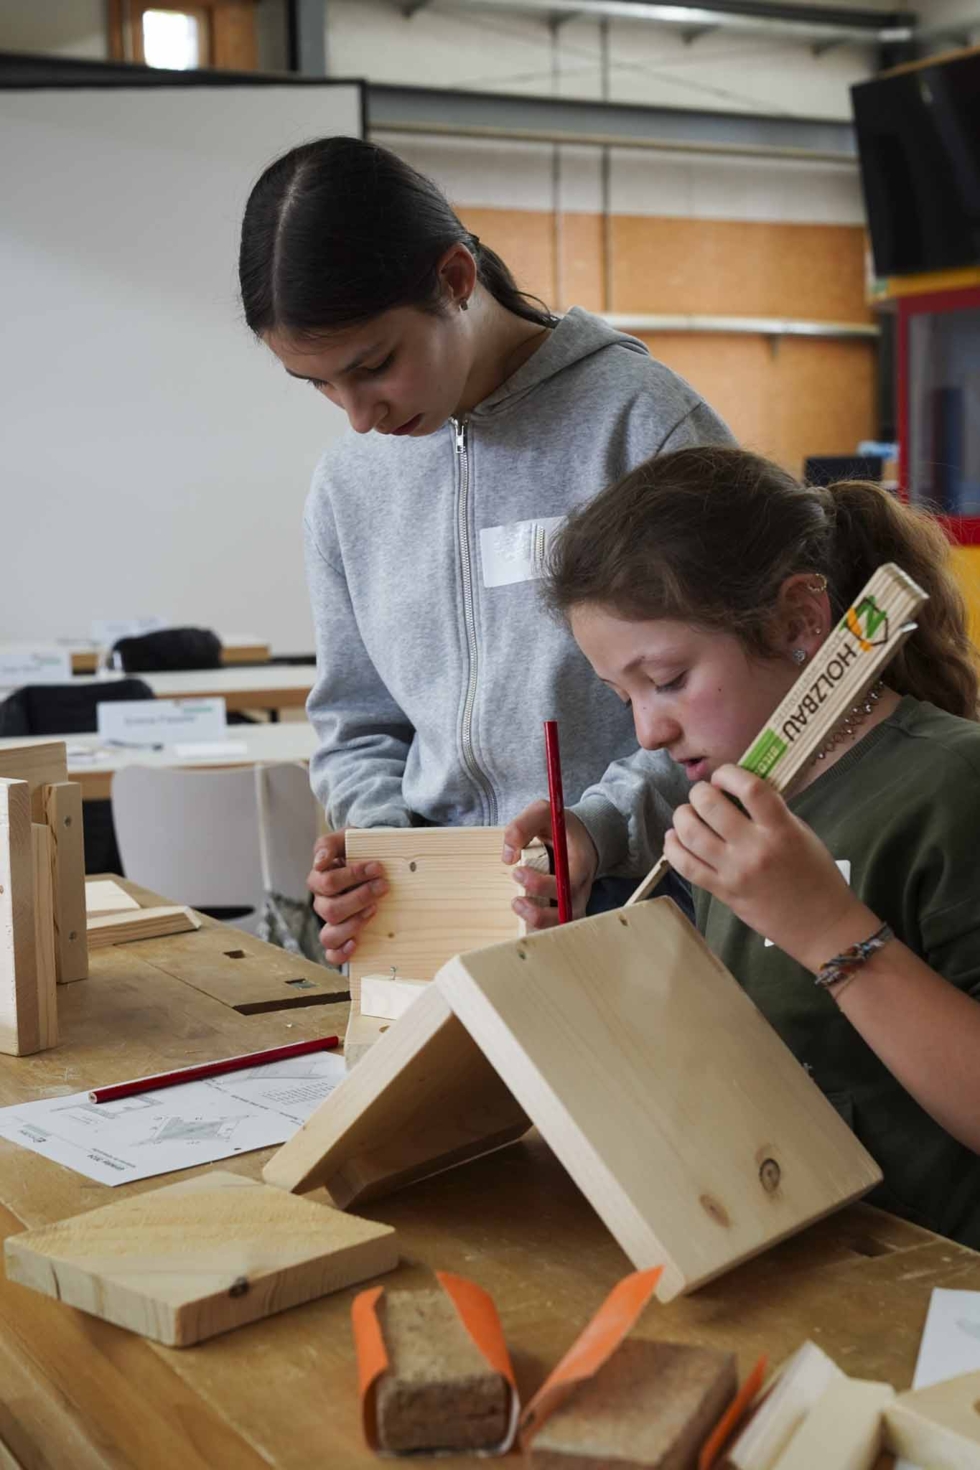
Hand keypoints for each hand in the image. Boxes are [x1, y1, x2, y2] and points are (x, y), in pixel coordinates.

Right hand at [306, 830, 387, 964]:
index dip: (353, 876)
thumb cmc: (359, 849)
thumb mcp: (347, 837)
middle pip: (331, 909)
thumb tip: (320, 861)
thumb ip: (329, 844)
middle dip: (360, 897)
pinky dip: (341, 952)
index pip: (328, 882)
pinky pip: (332, 953)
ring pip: (329, 934)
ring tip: (374, 910)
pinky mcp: (342, 937)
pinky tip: (356, 943)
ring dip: (354, 924)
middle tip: (383, 887)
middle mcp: (322, 903)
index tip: (377, 867)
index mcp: (320, 880)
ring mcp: (331, 922)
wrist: (376, 859)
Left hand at [501, 800, 599, 929]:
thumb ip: (522, 825)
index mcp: (580, 864)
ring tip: (518, 906)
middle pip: (567, 914)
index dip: (540, 885)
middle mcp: (581, 889)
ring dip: (537, 924)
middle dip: (538, 913)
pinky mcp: (568, 911)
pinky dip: (540, 929)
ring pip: (563, 927)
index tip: (517, 872)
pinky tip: (523, 918)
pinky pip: (557, 929)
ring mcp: (576, 903)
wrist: (581, 839)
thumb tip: (508, 856)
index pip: (567, 884)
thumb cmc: (561, 827)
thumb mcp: (543, 813)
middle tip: (516, 899)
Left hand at [663, 764, 871, 969]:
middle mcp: (754, 849)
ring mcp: (734, 872)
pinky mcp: (722, 892)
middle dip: (699, 792)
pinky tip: (674, 837)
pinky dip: (673, 847)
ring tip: (687, 813)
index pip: (750, 788)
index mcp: (781, 829)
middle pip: (710, 807)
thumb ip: (771, 813)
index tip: (723, 776)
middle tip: (702, 794)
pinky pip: (686, 866)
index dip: (729, 774)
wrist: (821, 924)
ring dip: (682, 817)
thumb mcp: (801, 834)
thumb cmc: (817, 876)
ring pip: (691, 834)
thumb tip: (736, 793)